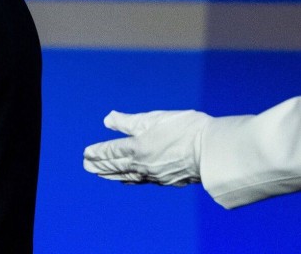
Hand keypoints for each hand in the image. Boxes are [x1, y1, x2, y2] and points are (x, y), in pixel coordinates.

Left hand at [83, 109, 212, 185]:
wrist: (214, 151)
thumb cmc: (185, 129)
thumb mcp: (153, 119)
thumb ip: (128, 122)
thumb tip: (107, 119)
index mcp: (137, 147)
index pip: (111, 151)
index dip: (98, 152)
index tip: (86, 153)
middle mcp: (142, 164)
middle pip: (116, 166)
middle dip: (100, 166)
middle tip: (86, 166)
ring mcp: (155, 174)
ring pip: (128, 176)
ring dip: (112, 175)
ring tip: (100, 175)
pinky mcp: (168, 180)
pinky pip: (142, 181)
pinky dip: (130, 181)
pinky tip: (128, 181)